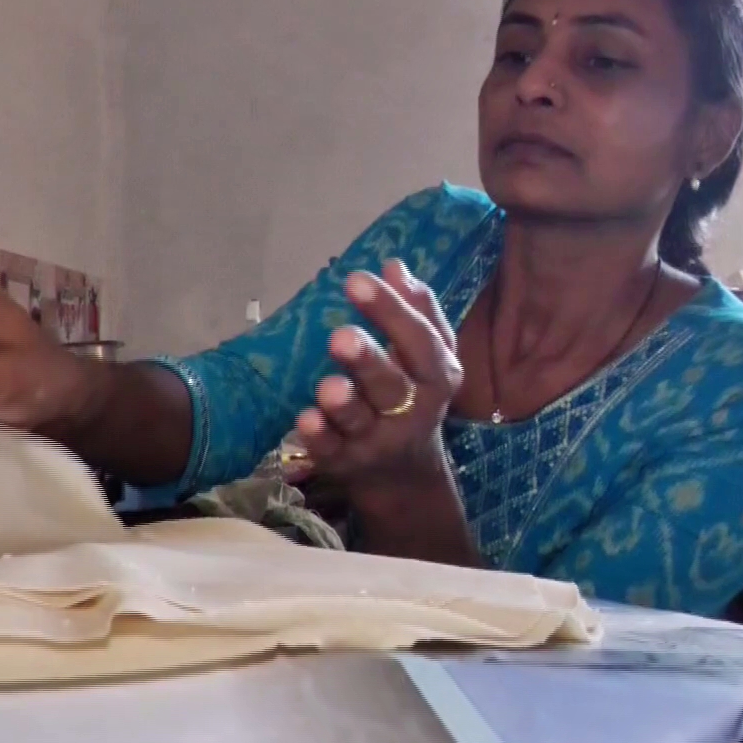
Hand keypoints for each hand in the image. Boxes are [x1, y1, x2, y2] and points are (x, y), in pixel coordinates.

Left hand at [293, 260, 462, 501]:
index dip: (390, 310)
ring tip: (328, 386)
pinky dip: (319, 437)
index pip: (419, 340)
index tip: (356, 278)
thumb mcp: (429, 359)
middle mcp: (412, 411)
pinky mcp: (344, 463)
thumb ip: (418, 313)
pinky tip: (305, 419)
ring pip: (360, 421)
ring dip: (343, 404)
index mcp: (437, 377)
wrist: (405, 476)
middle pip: (391, 385)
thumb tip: (393, 266)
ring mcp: (376, 441)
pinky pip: (330, 451)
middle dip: (368, 361)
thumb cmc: (413, 398)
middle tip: (341, 336)